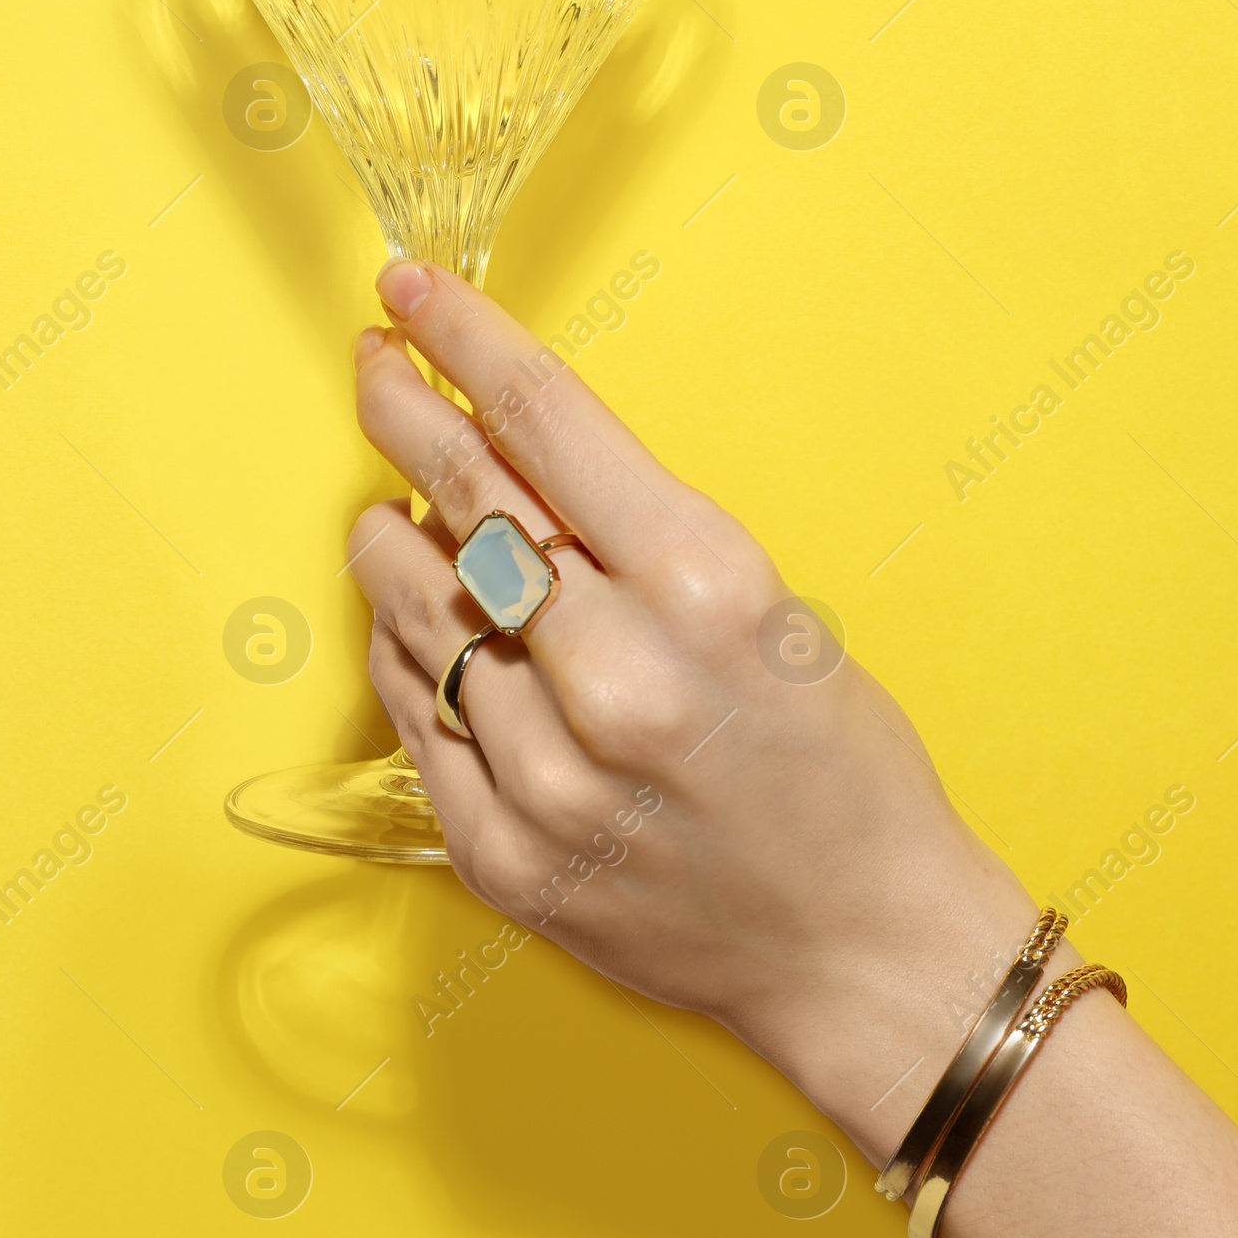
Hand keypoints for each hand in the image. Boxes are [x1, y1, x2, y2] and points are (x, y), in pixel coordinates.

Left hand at [348, 260, 1040, 1160]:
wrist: (865, 948)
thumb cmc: (840, 764)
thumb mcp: (770, 608)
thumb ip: (630, 535)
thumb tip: (491, 457)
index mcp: (705, 589)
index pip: (544, 421)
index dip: (463, 337)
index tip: (411, 290)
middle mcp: (616, 675)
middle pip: (461, 498)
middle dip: (400, 408)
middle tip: (372, 363)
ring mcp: (549, 775)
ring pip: (414, 606)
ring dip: (392, 538)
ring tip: (398, 510)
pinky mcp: (504, 854)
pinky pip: (413, 712)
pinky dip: (405, 647)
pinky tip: (418, 616)